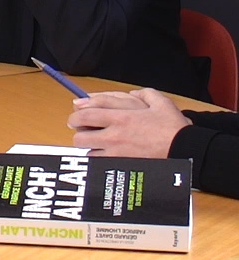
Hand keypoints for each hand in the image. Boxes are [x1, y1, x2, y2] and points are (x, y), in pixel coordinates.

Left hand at [68, 88, 191, 157]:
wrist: (186, 150)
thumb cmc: (173, 127)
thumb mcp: (160, 102)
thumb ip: (143, 94)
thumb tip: (133, 93)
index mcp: (120, 117)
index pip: (85, 115)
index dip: (75, 116)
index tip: (75, 117)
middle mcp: (114, 136)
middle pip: (80, 137)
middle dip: (78, 133)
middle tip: (83, 131)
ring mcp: (117, 153)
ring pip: (88, 153)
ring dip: (89, 148)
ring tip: (96, 144)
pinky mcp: (123, 166)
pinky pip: (101, 164)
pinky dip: (99, 160)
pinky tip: (106, 156)